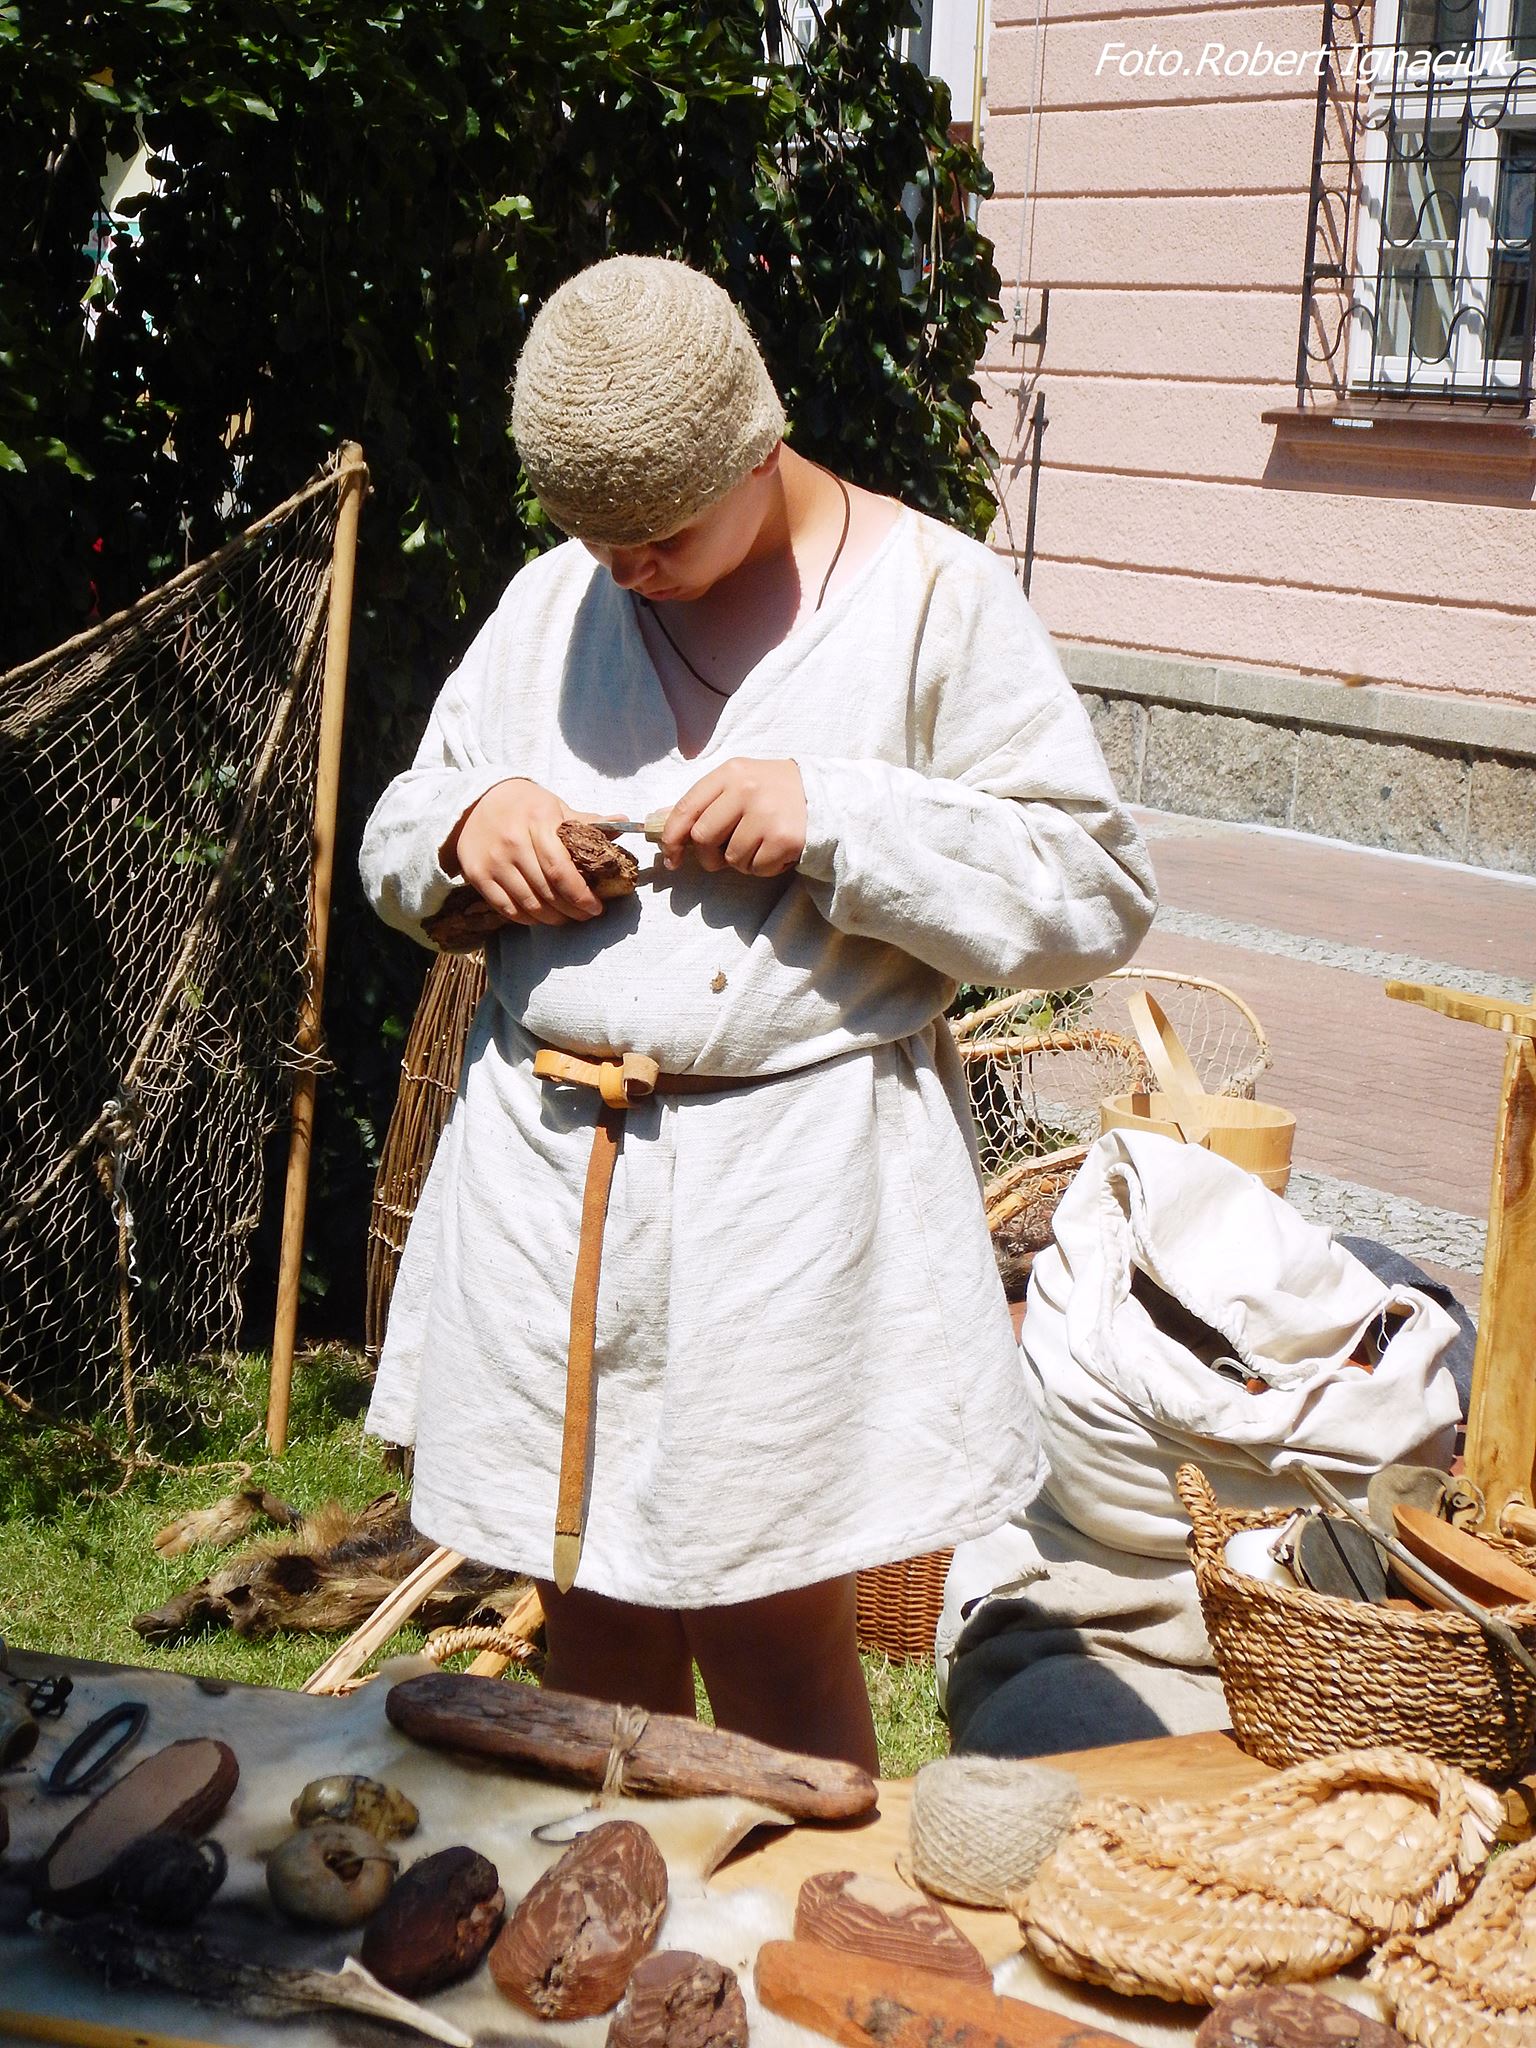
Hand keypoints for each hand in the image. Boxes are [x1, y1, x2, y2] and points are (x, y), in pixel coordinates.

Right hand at [443, 778, 603, 926]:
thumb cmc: (524, 805)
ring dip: (552, 918)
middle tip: (584, 915)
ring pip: (528, 904)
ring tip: (565, 918)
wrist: (475, 801)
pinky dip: (527, 919)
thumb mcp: (556, 807)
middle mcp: (513, 842)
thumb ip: (587, 821)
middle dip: (571, 910)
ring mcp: (493, 860)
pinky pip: (507, 908)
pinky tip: (540, 916)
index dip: (581, 895)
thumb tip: (624, 822)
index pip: (562, 870)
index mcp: (538, 821)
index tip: (596, 907)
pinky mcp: (477, 875)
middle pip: (547, 891)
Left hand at [659, 757, 806, 876]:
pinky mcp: (784, 839)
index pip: (686, 809)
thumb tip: (662, 824)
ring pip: (731, 858)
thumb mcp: (737, 782)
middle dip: (707, 856)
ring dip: (740, 862)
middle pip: (703, 838)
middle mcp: (746, 791)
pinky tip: (774, 851)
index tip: (671, 856)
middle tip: (720, 856)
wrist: (821, 794)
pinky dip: (761, 868)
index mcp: (729, 774)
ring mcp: (766, 815)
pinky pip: (756, 869)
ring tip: (757, 845)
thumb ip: (703, 802)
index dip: (672, 837)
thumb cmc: (770, 791)